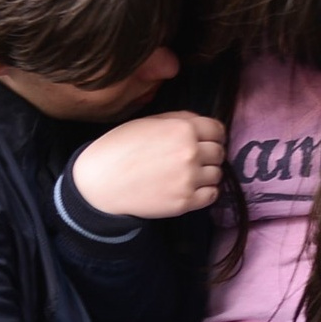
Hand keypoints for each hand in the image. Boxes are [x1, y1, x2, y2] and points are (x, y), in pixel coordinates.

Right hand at [73, 111, 224, 220]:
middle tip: (195, 159)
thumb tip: (200, 124)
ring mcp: (189, 179)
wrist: (101, 182)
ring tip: (190, 174)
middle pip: (219, 153)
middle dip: (210, 154)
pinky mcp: (185, 202)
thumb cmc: (120, 147)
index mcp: (183, 129)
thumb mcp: (148, 121)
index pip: (217, 130)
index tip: (207, 141)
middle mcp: (190, 153)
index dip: (213, 135)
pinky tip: (191, 188)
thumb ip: (178, 119)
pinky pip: (212, 195)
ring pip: (217, 174)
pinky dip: (206, 192)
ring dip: (207, 173)